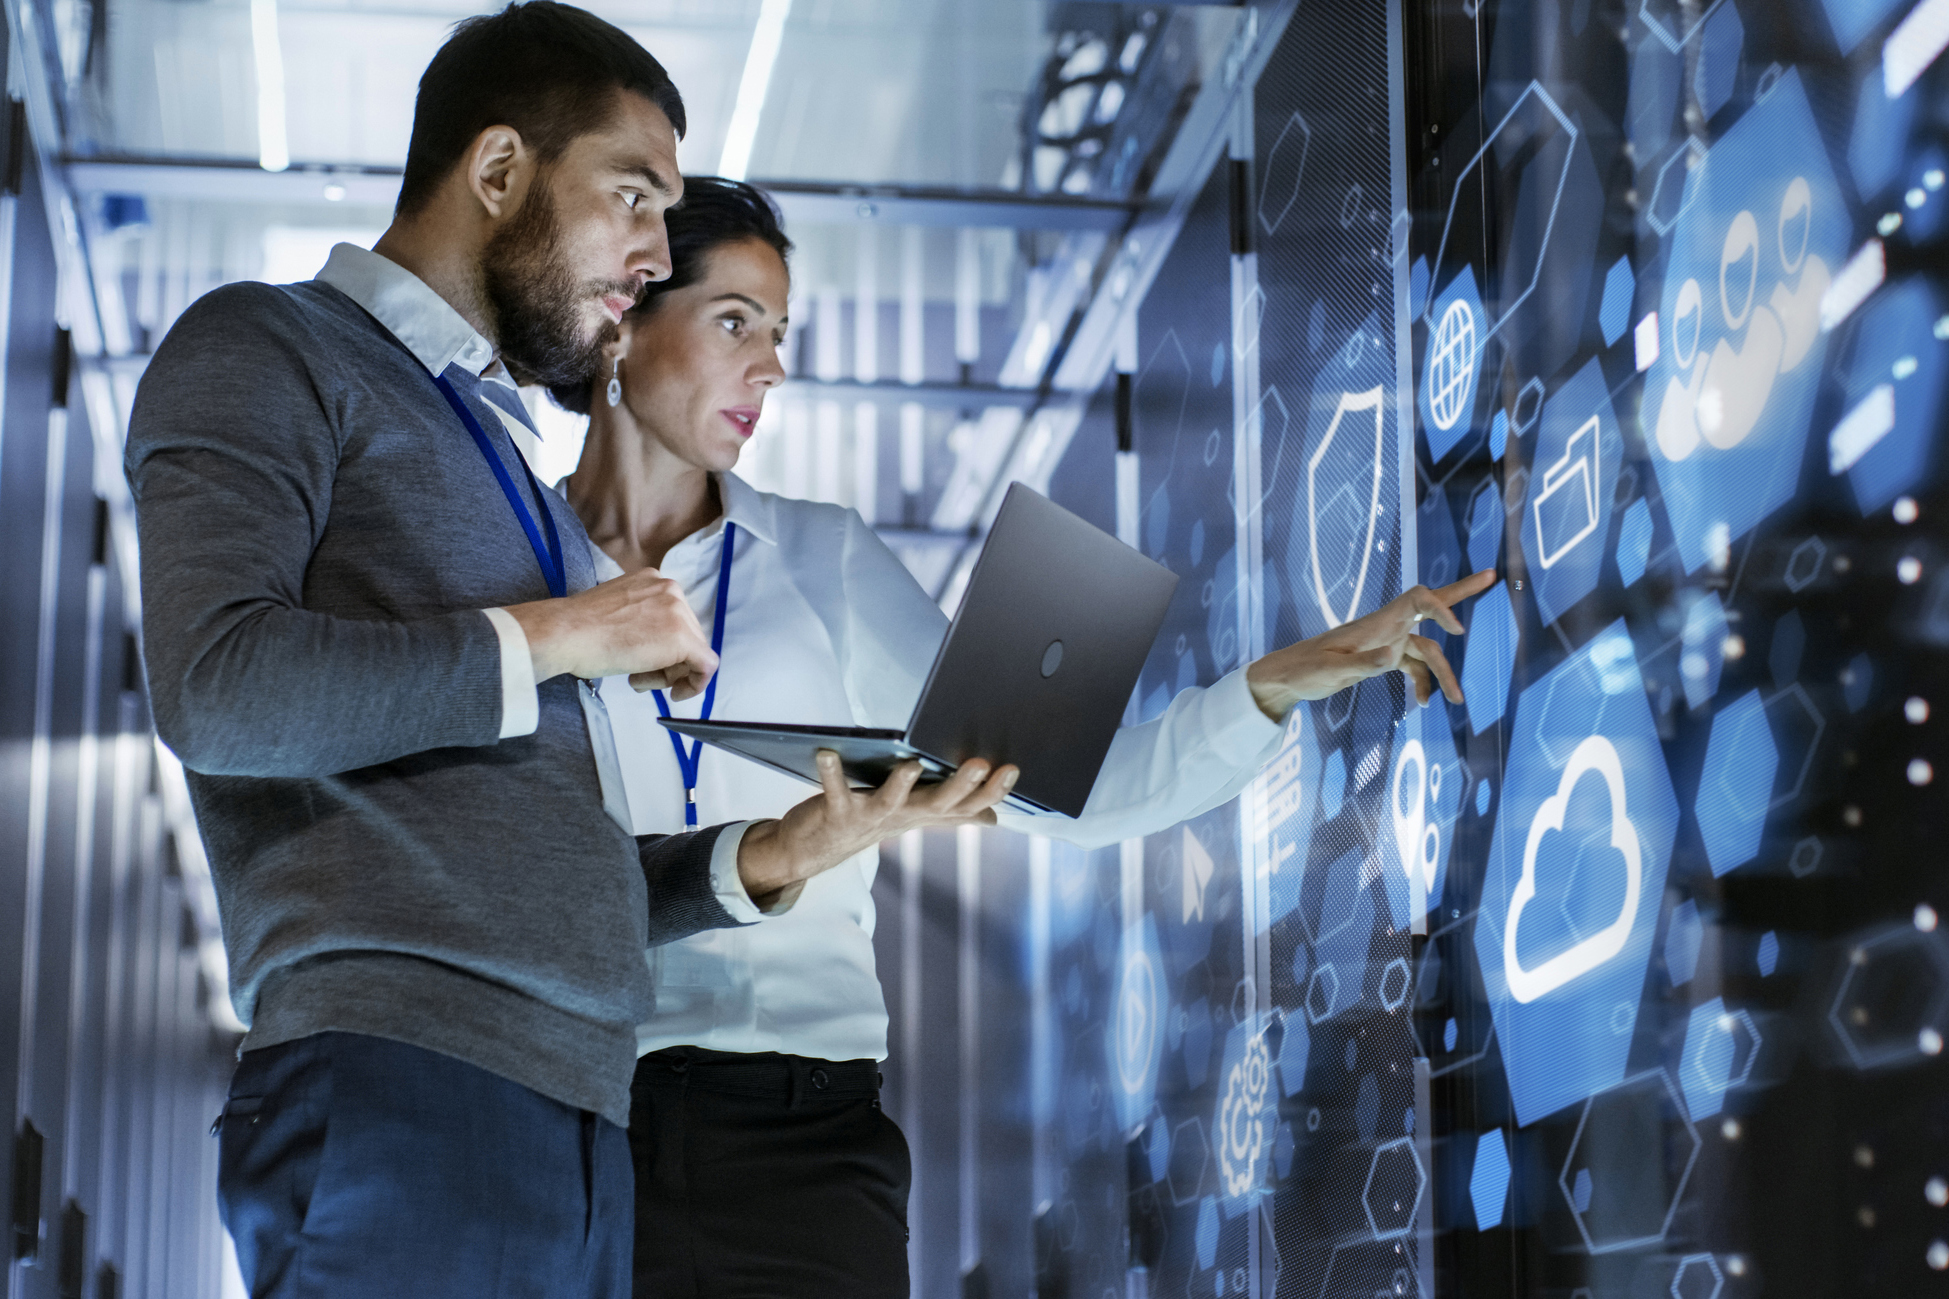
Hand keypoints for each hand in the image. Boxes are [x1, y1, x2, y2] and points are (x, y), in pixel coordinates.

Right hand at [503, 568, 716, 698]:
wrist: (566, 633)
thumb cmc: (578, 629)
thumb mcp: (617, 612)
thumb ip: (641, 620)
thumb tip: (654, 643)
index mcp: (653, 580)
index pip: (674, 619)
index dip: (663, 648)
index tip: (646, 662)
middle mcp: (671, 589)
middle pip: (687, 635)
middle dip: (668, 662)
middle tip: (640, 676)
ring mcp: (679, 611)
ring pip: (694, 652)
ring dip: (670, 673)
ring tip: (638, 679)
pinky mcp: (683, 638)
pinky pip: (706, 666)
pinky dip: (695, 684)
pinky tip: (675, 693)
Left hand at [734, 751, 1018, 908]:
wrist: (815, 850)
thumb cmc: (869, 822)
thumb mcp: (914, 816)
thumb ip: (952, 812)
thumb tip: (993, 817)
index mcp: (923, 813)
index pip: (966, 805)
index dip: (991, 791)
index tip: (1012, 769)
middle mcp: (902, 817)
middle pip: (938, 804)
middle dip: (960, 786)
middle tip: (980, 763)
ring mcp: (870, 817)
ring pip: (891, 802)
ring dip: (901, 785)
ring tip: (912, 764)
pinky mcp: (837, 812)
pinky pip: (834, 791)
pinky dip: (831, 772)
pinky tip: (827, 752)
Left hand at [1244, 569, 1496, 718]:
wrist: (1288, 676)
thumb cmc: (1305, 670)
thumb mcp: (1331, 672)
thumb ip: (1362, 665)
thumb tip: (1392, 659)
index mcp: (1376, 623)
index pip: (1417, 600)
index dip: (1441, 607)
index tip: (1457, 630)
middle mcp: (1386, 627)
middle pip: (1430, 605)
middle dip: (1462, 592)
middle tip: (1493, 575)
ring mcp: (1386, 642)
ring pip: (1427, 650)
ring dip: (1444, 674)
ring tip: (1458, 701)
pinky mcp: (1382, 658)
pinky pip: (1413, 666)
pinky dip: (1422, 683)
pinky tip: (1421, 704)